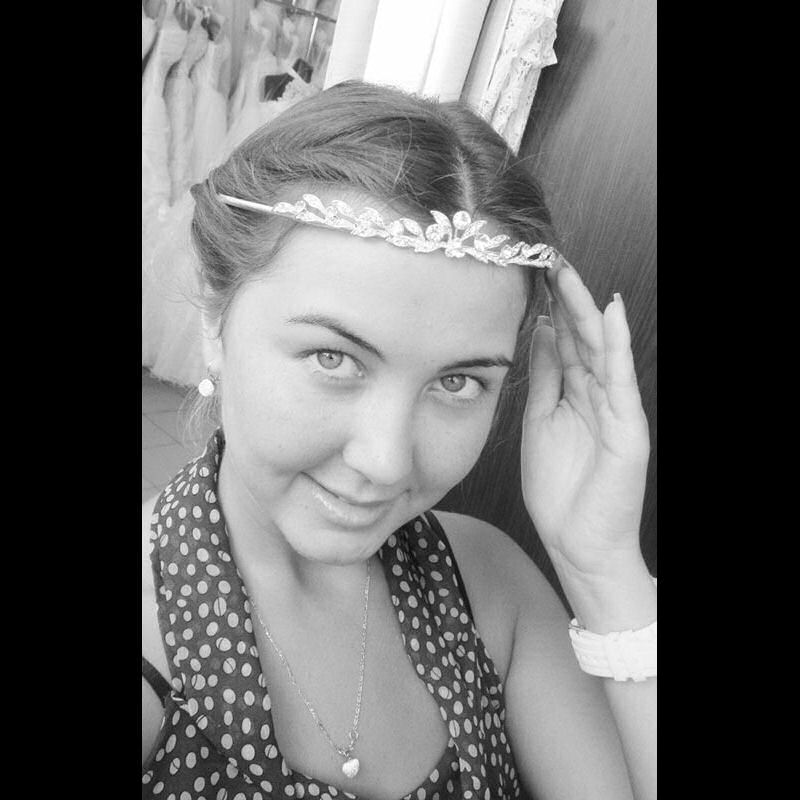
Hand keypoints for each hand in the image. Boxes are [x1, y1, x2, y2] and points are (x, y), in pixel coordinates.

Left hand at [521, 257, 650, 580]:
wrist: (576, 541)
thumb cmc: (558, 489)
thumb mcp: (540, 421)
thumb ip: (543, 377)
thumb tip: (538, 331)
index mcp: (576, 394)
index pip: (565, 341)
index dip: (551, 308)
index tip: (533, 275)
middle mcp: (599, 395)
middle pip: (583, 337)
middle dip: (567, 299)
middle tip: (549, 261)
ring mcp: (616, 409)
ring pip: (602, 350)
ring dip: (586, 311)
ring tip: (570, 275)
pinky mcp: (627, 427)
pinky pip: (621, 380)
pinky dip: (616, 346)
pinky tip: (610, 315)